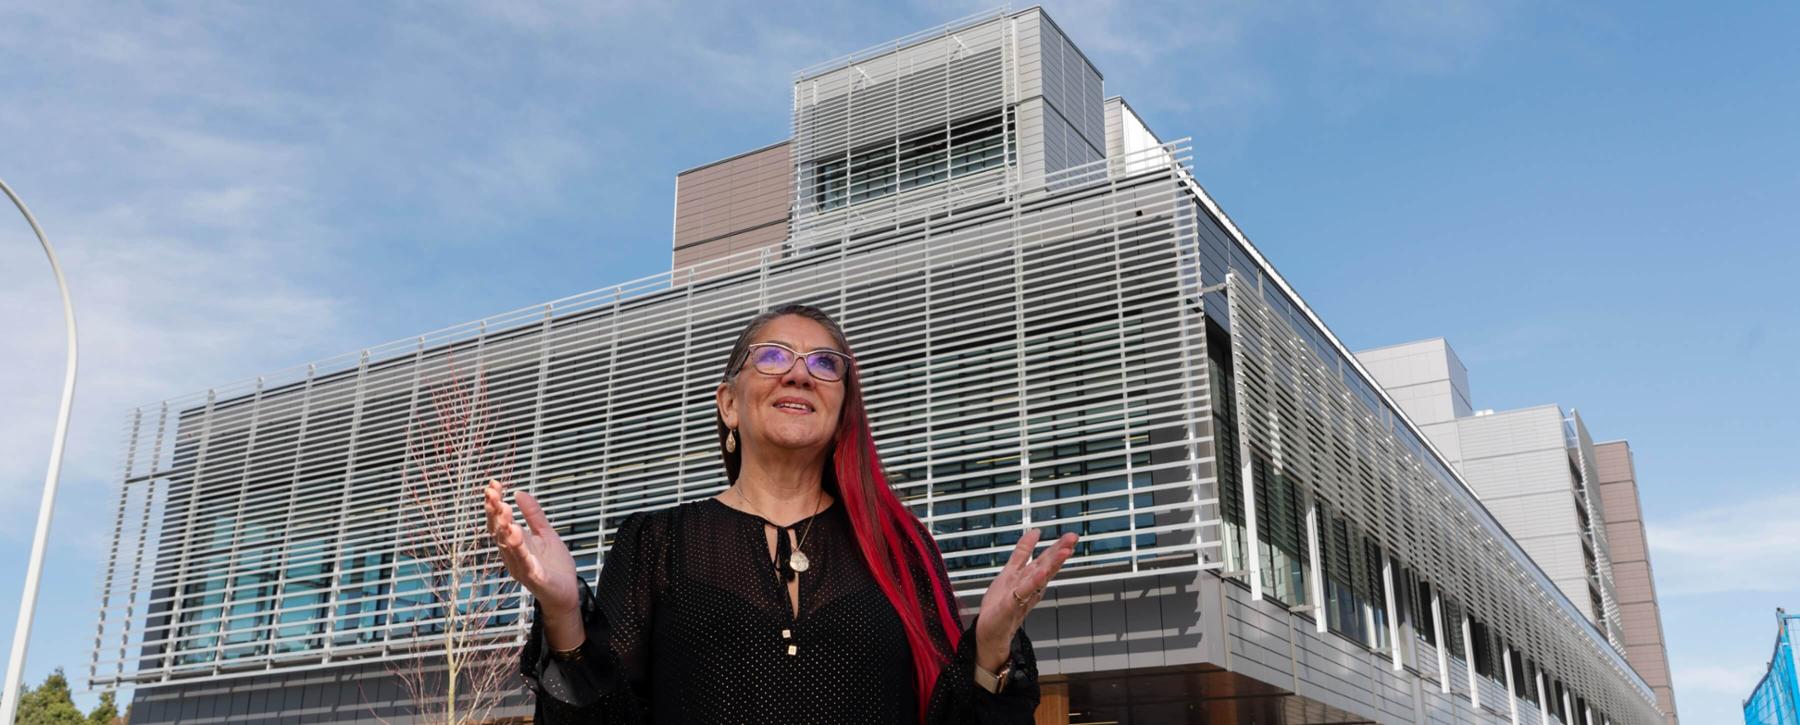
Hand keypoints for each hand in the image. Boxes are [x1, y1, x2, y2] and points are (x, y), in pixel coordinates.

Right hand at [483, 479, 578, 617]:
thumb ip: (533, 514)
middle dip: (495, 513)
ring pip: (509, 547)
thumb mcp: (545, 533)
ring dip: (505, 529)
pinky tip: (518, 538)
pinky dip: (521, 552)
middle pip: (499, 532)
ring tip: (504, 511)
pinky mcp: (535, 578)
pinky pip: (526, 565)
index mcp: (514, 543)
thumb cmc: (554, 566)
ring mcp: (522, 567)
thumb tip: (519, 492)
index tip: (493, 485)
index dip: (494, 504)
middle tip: (493, 495)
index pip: (499, 521)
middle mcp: (513, 555)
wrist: (567, 592)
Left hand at [973, 528, 1076, 671]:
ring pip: (1038, 579)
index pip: (1044, 560)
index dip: (1056, 547)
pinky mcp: (1009, 607)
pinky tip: (1040, 574)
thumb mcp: (1010, 571)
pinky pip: (1021, 594)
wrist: (990, 634)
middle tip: (1072, 539)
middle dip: (1059, 552)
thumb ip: (1023, 552)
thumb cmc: (1000, 605)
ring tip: (1063, 552)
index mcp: (1028, 578)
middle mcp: (1028, 587)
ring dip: (1051, 565)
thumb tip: (1035, 532)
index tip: (1070, 536)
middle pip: (1045, 567)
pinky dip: (1031, 584)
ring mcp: (1020, 598)